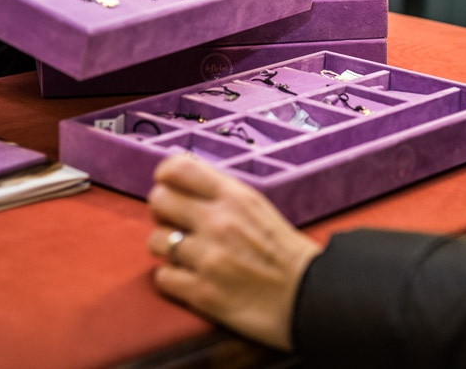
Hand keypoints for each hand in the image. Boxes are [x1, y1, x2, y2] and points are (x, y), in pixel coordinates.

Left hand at [147, 154, 321, 350]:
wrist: (309, 297)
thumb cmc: (284, 252)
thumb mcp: (257, 207)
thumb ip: (221, 193)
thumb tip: (182, 180)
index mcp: (234, 197)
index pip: (177, 168)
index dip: (165, 176)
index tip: (169, 186)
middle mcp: (218, 222)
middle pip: (158, 201)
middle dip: (164, 213)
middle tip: (177, 224)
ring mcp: (208, 259)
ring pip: (156, 241)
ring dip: (167, 249)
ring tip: (187, 255)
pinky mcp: (202, 294)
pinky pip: (162, 277)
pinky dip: (172, 279)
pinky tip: (189, 278)